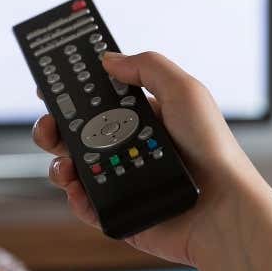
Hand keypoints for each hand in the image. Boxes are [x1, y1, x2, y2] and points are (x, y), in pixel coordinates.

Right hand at [34, 51, 264, 266]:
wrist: (222, 209)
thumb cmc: (213, 149)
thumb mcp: (185, 91)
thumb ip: (147, 67)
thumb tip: (108, 59)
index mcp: (142, 118)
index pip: (97, 102)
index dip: (71, 94)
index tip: (48, 88)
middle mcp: (128, 147)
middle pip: (76, 134)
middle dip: (53, 127)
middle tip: (48, 127)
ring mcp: (121, 180)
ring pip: (73, 168)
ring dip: (59, 162)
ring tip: (66, 164)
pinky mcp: (118, 211)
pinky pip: (84, 204)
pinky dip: (74, 196)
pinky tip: (78, 189)